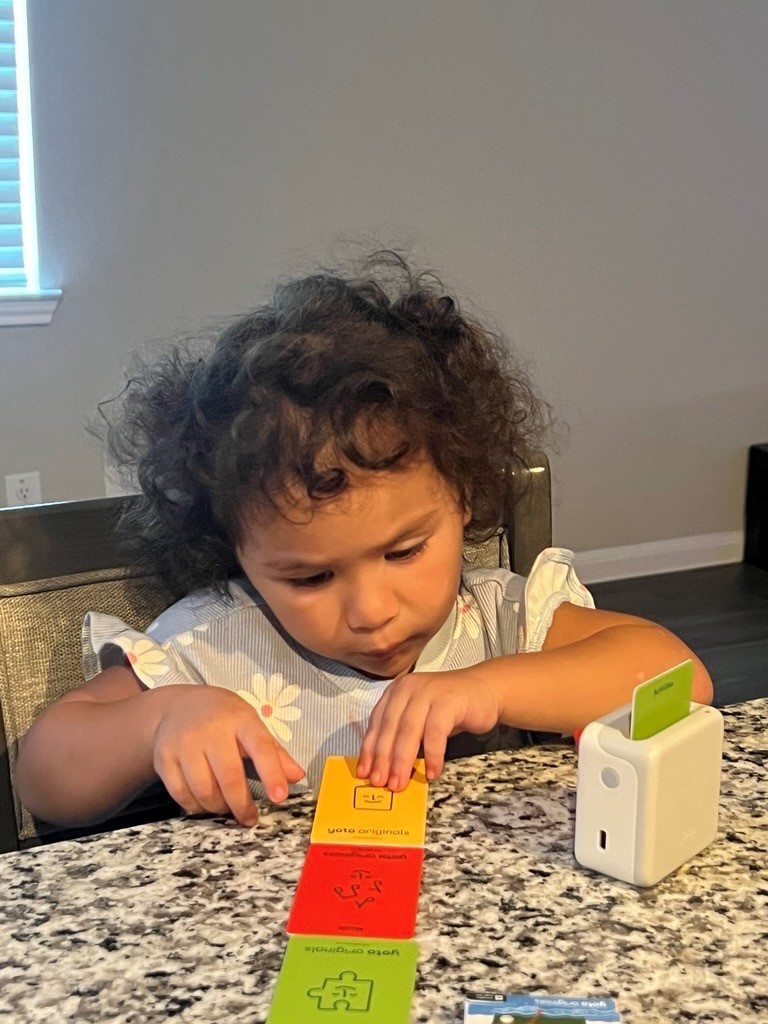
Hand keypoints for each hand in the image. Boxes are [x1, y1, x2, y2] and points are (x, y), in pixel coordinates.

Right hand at [151, 686, 304, 826]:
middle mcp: (211, 730)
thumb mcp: (251, 725)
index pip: (261, 747)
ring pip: (204, 790)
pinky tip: (205, 803)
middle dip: (242, 804)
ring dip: (218, 807)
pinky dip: (196, 806)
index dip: (272, 773)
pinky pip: (182, 794)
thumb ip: (274, 752)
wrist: (177, 707)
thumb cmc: (223, 718)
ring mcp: (184, 744)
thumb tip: (297, 776)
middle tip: (249, 819)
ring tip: (226, 807)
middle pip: (229, 776)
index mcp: (240, 719)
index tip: (280, 797)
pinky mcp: (164, 758)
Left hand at [356, 667, 500, 790]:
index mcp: (396, 691)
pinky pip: (436, 732)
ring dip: (403, 761)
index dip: (369, 749)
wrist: (485, 690)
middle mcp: (408, 688)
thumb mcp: (420, 718)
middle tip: (380, 783)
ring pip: (409, 731)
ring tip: (400, 783)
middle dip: (383, 759)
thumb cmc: (450, 709)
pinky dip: (432, 755)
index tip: (364, 773)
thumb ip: (402, 734)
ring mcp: (428, 692)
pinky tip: (431, 772)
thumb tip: (384, 768)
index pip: (377, 723)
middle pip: (390, 728)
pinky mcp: (449, 701)